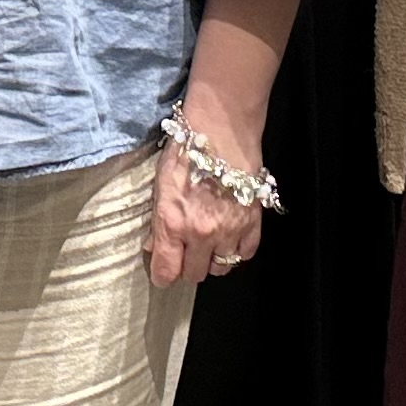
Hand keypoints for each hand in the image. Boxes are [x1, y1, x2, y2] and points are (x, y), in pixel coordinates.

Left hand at [147, 115, 266, 288]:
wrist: (220, 129)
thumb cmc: (184, 151)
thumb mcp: (159, 185)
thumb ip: (158, 221)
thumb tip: (153, 247)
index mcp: (173, 223)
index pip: (166, 272)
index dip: (162, 275)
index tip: (161, 271)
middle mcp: (201, 233)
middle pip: (194, 274)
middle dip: (186, 267)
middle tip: (184, 253)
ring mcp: (230, 230)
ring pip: (222, 267)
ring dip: (212, 260)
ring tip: (206, 245)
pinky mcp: (253, 222)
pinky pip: (246, 253)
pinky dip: (237, 251)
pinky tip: (229, 238)